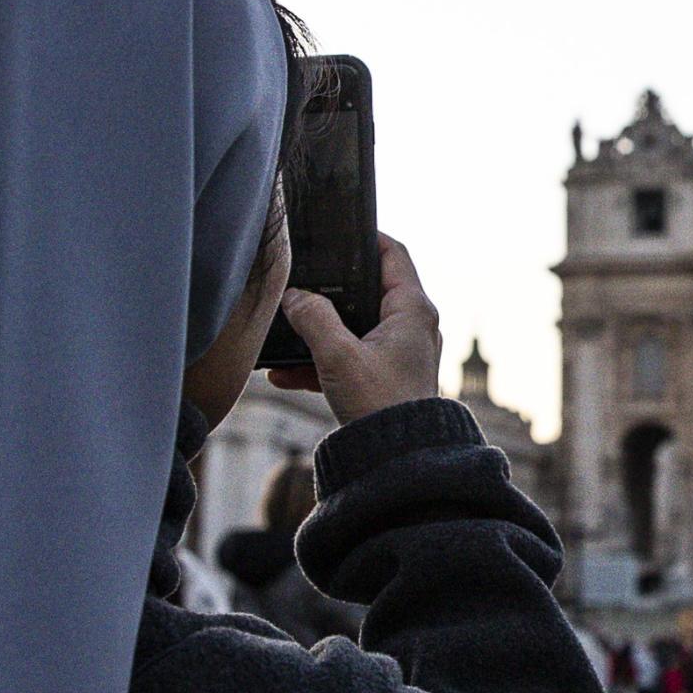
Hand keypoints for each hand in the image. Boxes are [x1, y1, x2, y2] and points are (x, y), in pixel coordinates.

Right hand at [270, 234, 442, 424]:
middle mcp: (411, 326)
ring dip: (316, 333)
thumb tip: (293, 295)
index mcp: (411, 310)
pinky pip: (349, 358)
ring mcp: (399, 353)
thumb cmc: (379, 404)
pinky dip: (321, 363)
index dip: (366, 237)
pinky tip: (283, 374)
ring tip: (281, 338)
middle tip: (298, 281)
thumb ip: (313, 318)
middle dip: (327, 292)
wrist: (398, 461)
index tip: (336, 230)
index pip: (392, 253)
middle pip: (366, 290)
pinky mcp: (385, 378)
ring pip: (352, 328)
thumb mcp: (338, 356)